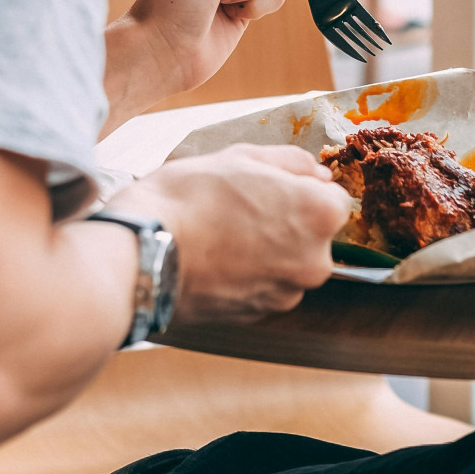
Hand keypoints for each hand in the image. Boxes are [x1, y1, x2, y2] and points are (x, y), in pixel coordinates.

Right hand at [116, 145, 351, 320]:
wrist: (142, 255)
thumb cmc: (188, 198)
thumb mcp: (239, 158)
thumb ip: (290, 162)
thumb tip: (318, 173)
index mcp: (319, 215)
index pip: (333, 198)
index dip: (301, 188)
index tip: (269, 187)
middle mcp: (315, 261)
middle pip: (313, 234)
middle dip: (287, 221)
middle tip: (240, 207)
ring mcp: (286, 293)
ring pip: (288, 262)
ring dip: (268, 250)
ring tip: (222, 234)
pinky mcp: (258, 315)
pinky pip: (265, 287)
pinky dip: (249, 275)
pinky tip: (216, 259)